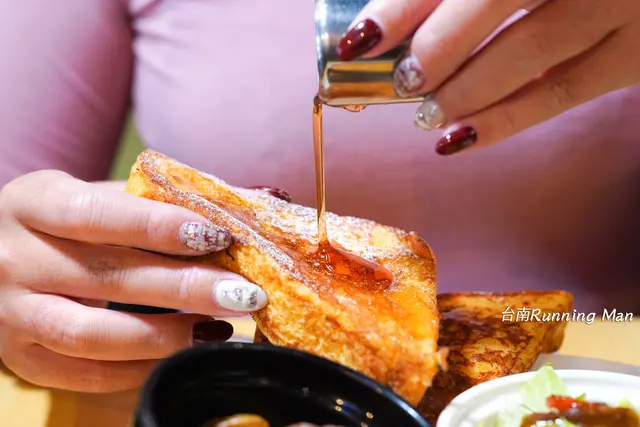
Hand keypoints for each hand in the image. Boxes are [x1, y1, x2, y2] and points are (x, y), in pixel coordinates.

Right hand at [0, 171, 288, 391]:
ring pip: (93, 335)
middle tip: (242, 293)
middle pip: (105, 278)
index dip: (158, 227)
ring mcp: (11, 314)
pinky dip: (143, 367)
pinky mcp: (22, 358)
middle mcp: (13, 259)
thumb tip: (238, 208)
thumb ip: (152, 199)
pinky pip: (87, 374)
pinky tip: (185, 351)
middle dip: (185, 288)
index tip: (216, 236)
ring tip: (219, 327)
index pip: (97, 215)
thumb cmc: (62, 222)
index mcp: (32, 203)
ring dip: (166, 335)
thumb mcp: (91, 195)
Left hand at [337, 0, 639, 153]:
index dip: (405, 5)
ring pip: (531, 50)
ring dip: (467, 90)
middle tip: (403, 80)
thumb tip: (389, 22)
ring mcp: (621, 3)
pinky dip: (507, 119)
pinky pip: (564, 92)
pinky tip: (461, 138)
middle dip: (438, 46)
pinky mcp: (639, 52)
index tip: (363, 38)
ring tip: (427, 115)